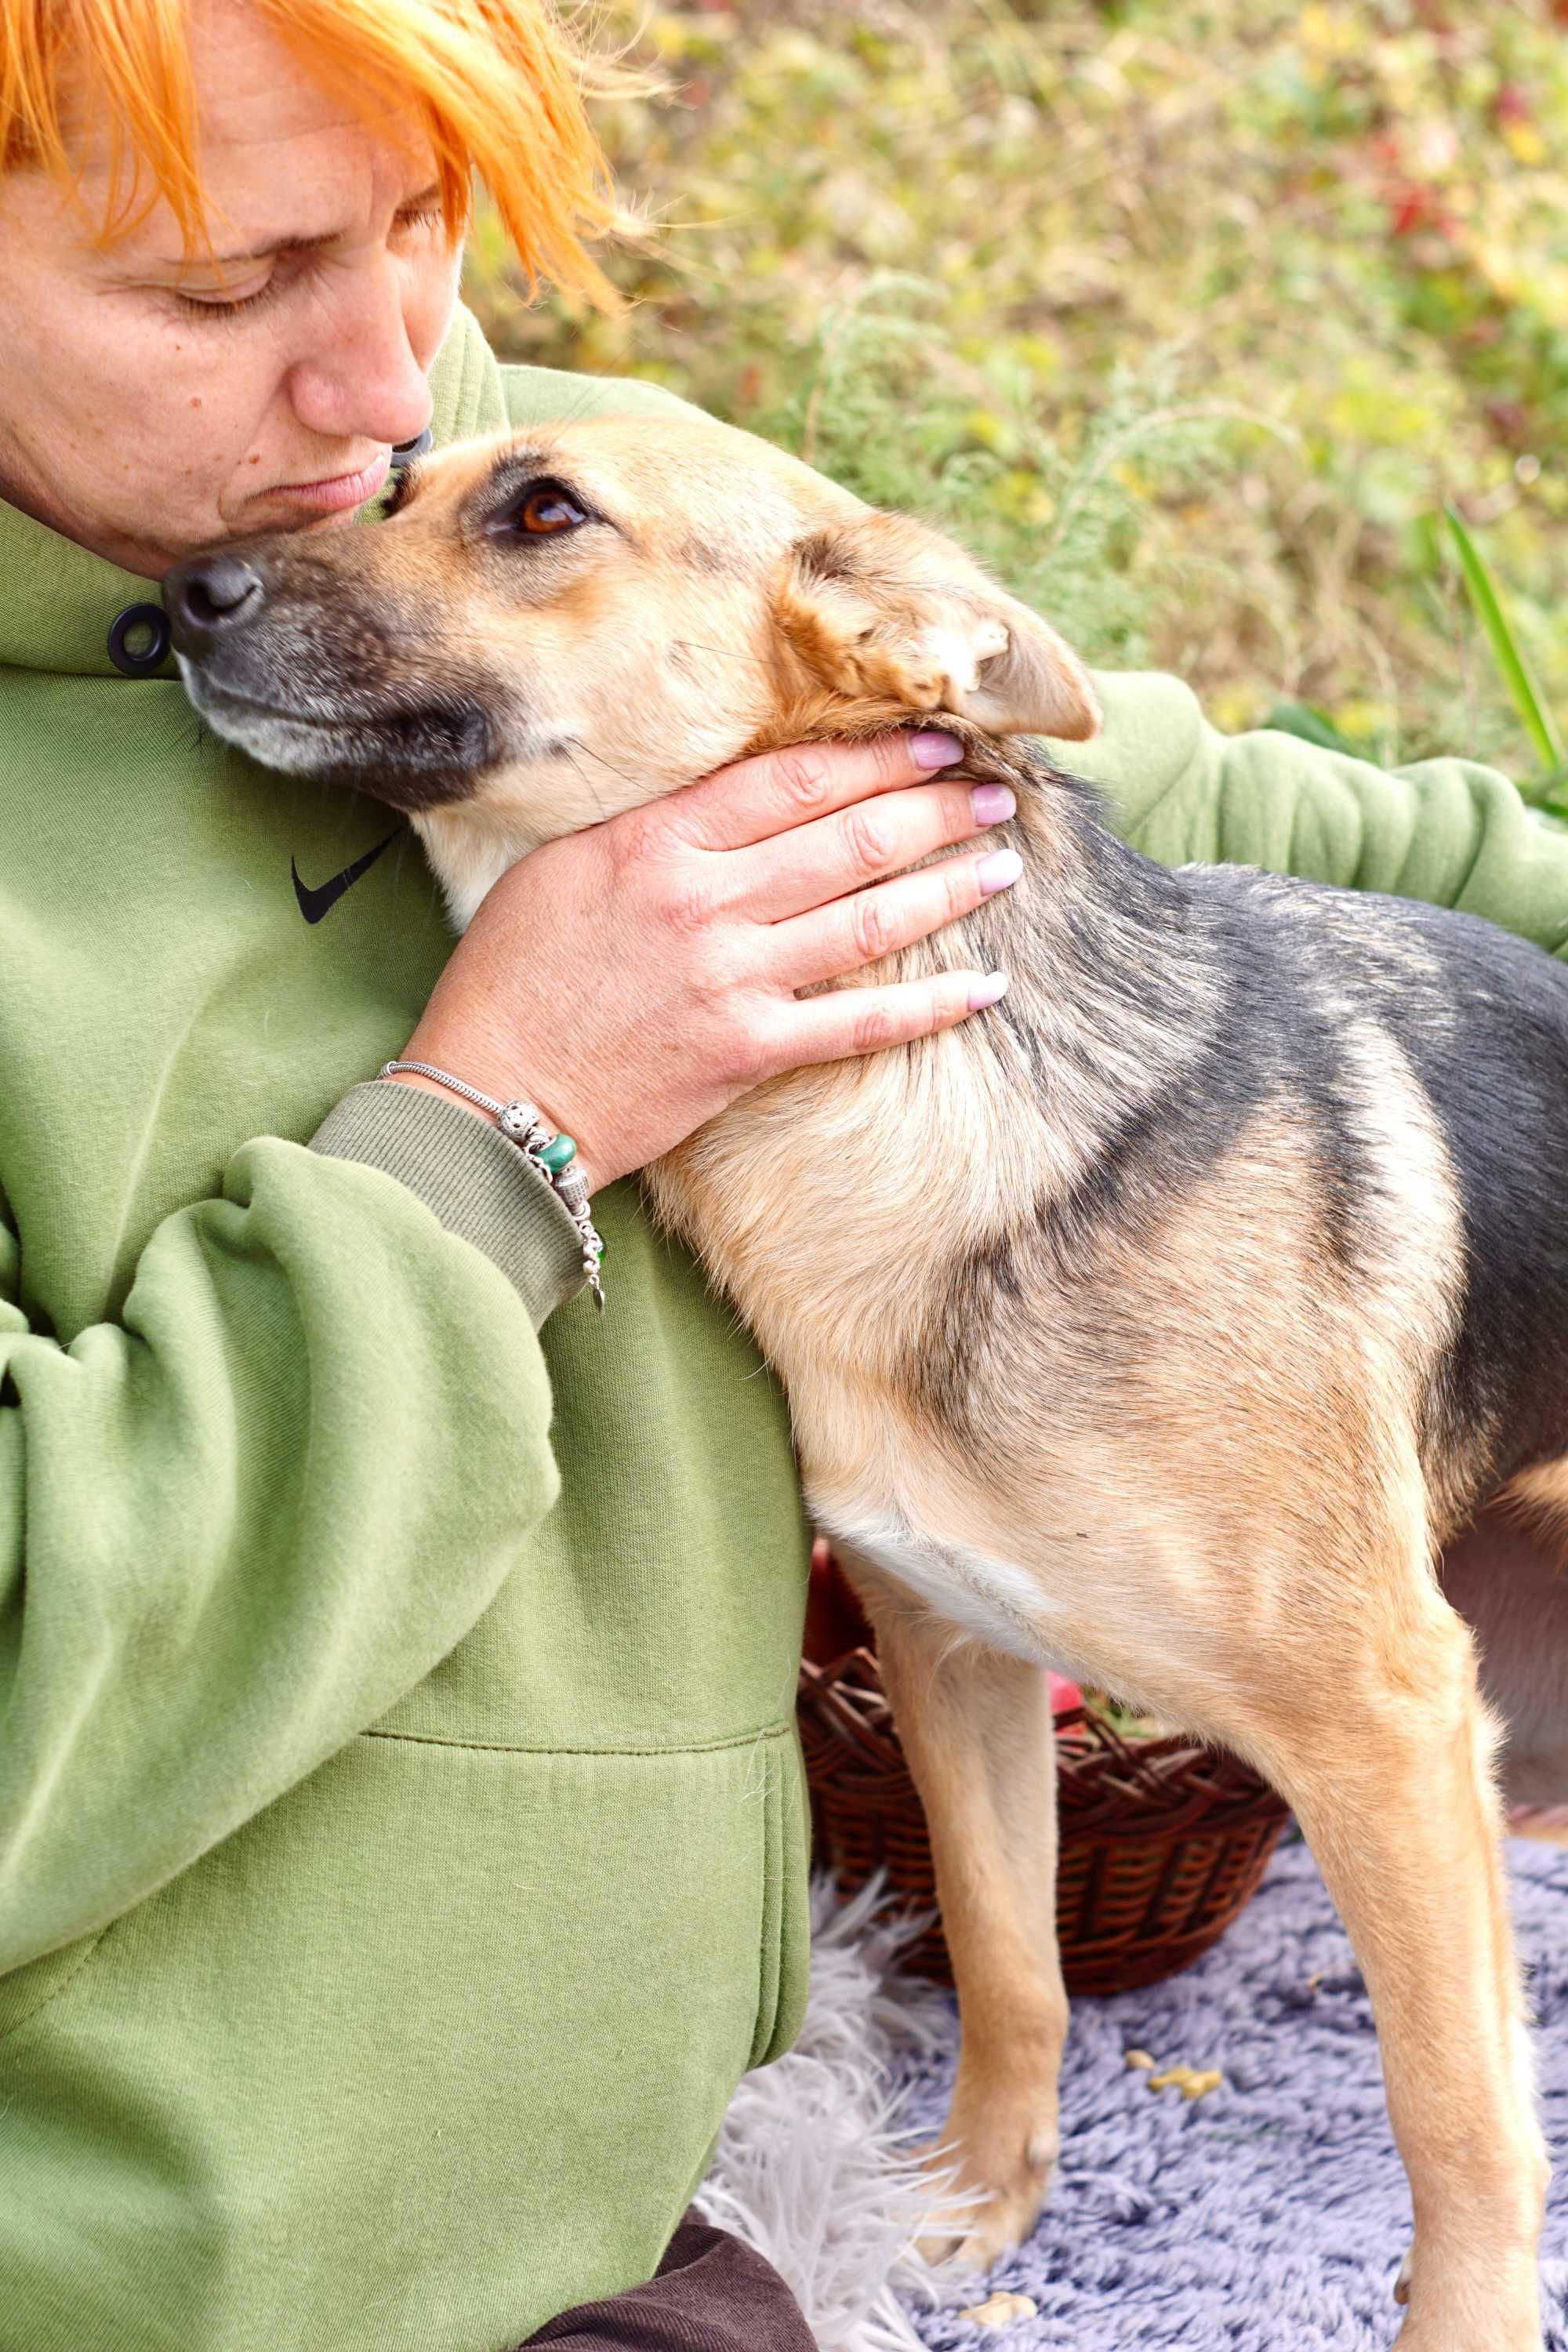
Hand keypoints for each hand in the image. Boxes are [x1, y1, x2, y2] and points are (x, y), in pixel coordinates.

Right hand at [390, 728, 1020, 1192]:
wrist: (493, 1096)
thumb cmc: (514, 978)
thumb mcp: (566, 867)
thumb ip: (656, 829)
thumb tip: (738, 801)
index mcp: (661, 840)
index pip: (794, 780)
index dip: (876, 755)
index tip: (934, 736)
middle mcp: (707, 899)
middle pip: (849, 838)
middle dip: (935, 807)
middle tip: (998, 790)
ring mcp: (733, 977)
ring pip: (869, 918)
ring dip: (949, 886)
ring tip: (1005, 862)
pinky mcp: (748, 1051)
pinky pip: (860, 1023)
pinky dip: (929, 1005)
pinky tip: (985, 987)